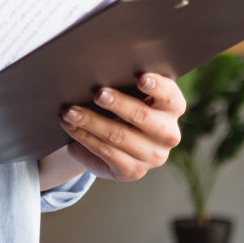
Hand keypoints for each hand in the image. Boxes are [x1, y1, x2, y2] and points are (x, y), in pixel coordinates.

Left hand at [56, 72, 184, 181]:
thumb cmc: (122, 105)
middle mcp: (168, 134)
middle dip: (117, 103)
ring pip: (118, 136)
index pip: (169, 95)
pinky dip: (86, 139)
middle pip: (141, 115)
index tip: (141, 79)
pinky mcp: (133, 171)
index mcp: (172, 108)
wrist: (112, 140)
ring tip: (70, 112)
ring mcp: (153, 156)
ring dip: (91, 122)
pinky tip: (72, 129)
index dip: (157, 86)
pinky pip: (106, 153)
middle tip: (97, 93)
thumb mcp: (130, 93)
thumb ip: (126, 83)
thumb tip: (101, 71)